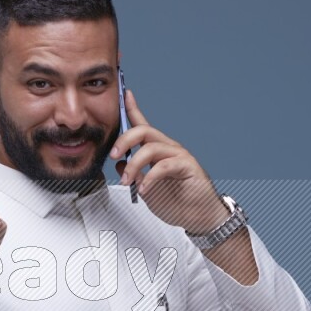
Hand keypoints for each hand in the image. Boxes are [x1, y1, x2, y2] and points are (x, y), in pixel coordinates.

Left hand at [110, 89, 228, 233]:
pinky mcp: (187, 166)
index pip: (142, 125)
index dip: (132, 108)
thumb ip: (133, 175)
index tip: (124, 94)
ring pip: (151, 148)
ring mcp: (178, 155)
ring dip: (134, 164)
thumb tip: (120, 164)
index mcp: (157, 151)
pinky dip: (150, 178)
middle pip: (143, 131)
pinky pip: (164, 166)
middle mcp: (168, 148)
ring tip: (127, 181)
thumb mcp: (145, 188)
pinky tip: (144, 190)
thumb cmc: (176, 202)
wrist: (198, 217)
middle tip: (112, 155)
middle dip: (124, 140)